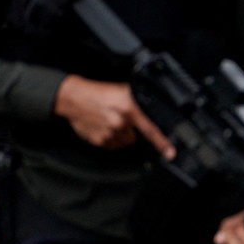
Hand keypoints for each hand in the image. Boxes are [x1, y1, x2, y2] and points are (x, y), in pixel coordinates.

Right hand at [53, 76, 173, 158]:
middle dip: (131, 131)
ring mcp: (108, 134)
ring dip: (120, 135)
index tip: (170, 153)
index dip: (162, 143)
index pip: (150, 130)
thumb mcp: (122, 90)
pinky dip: (109, 139)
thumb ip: (137, 101)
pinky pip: (111, 145)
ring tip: (110, 122)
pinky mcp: (98, 141)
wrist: (73, 97)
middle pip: (134, 137)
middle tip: (121, 120)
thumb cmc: (97, 93)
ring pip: (123, 142)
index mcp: (128, 110)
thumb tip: (150, 110)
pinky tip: (103, 127)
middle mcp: (119, 124)